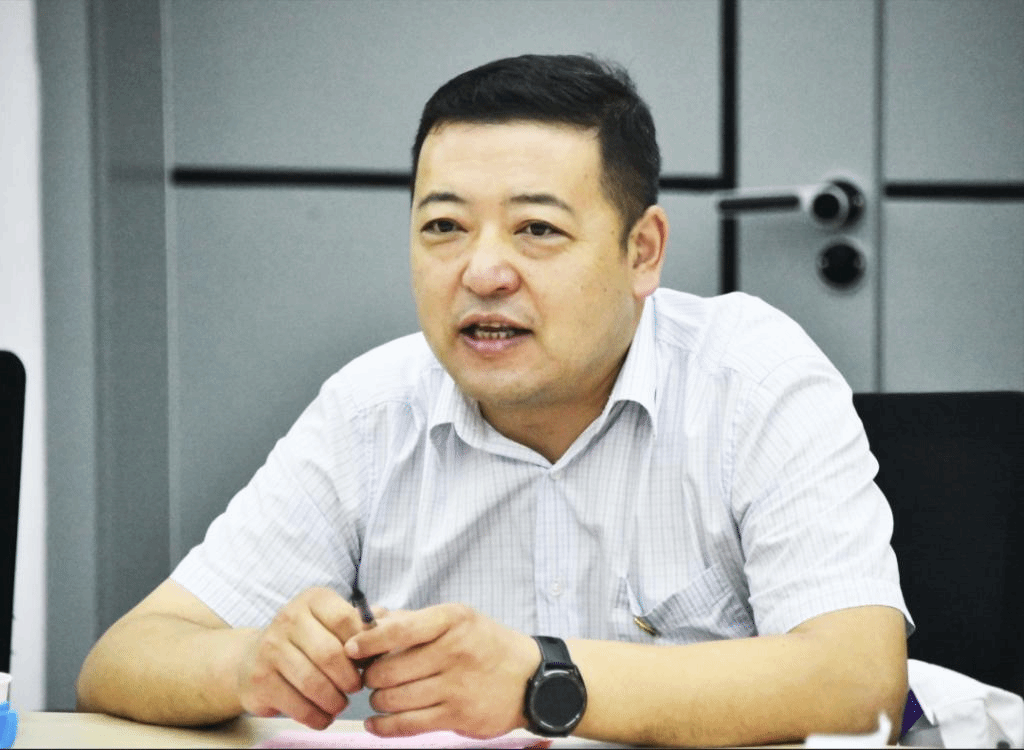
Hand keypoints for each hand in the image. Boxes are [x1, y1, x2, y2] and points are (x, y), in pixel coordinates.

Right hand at [237, 587, 369, 728]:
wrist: (253, 659)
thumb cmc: (308, 641)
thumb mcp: (333, 623)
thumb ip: (363, 624)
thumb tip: (390, 628)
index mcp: (313, 599)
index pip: (347, 620)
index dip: (364, 646)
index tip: (369, 662)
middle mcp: (289, 618)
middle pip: (331, 654)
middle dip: (350, 678)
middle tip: (356, 687)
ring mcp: (270, 648)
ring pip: (314, 683)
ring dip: (335, 701)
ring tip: (340, 703)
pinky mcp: (260, 679)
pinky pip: (297, 705)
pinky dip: (317, 717)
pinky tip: (324, 715)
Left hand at [344, 604, 540, 738]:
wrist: (530, 677)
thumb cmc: (484, 644)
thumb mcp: (456, 619)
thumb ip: (412, 620)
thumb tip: (367, 622)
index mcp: (452, 620)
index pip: (399, 629)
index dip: (368, 641)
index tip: (351, 648)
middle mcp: (454, 650)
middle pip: (390, 669)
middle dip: (371, 676)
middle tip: (369, 677)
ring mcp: (457, 685)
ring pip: (395, 698)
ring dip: (378, 700)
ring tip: (379, 697)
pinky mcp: (458, 715)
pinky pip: (408, 724)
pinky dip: (384, 726)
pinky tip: (376, 722)